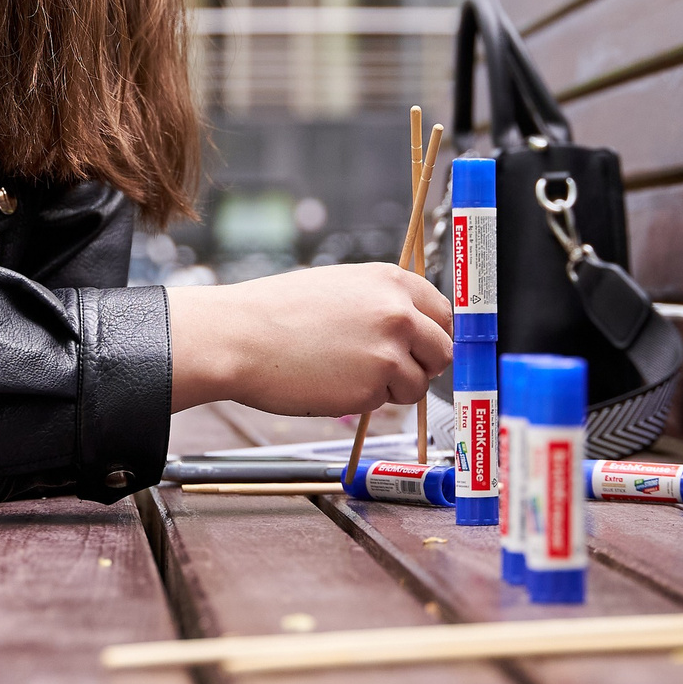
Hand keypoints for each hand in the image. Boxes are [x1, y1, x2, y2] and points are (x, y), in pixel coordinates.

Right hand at [167, 263, 452, 415]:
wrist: (239, 338)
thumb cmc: (278, 313)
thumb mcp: (340, 287)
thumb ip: (382, 303)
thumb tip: (412, 326)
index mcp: (391, 281)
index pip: (443, 313)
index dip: (432, 334)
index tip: (423, 347)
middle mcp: (399, 313)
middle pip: (442, 350)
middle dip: (421, 365)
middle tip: (390, 369)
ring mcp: (389, 351)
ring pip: (418, 383)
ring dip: (393, 387)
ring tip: (349, 373)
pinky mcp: (372, 387)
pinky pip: (385, 402)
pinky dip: (365, 400)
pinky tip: (332, 382)